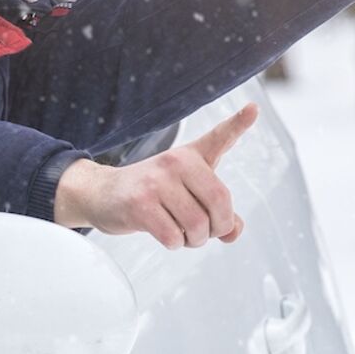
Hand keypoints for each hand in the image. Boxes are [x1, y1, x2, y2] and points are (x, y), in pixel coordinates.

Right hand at [53, 103, 260, 248]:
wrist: (101, 193)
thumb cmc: (151, 192)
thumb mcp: (186, 191)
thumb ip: (217, 209)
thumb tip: (234, 232)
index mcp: (189, 155)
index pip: (219, 138)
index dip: (238, 123)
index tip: (253, 109)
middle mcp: (174, 163)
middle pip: (219, 204)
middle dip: (217, 228)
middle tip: (204, 231)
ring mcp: (156, 183)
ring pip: (197, 226)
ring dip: (194, 240)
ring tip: (182, 233)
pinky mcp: (139, 205)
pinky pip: (173, 237)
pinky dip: (174, 244)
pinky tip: (164, 234)